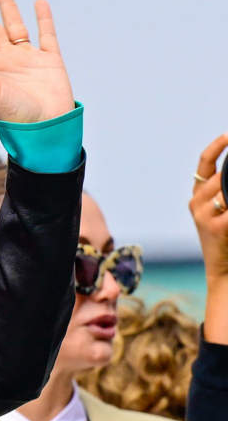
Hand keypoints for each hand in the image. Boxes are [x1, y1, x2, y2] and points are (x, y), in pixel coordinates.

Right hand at [191, 134, 227, 285]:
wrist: (225, 272)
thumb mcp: (226, 212)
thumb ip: (227, 192)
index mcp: (198, 195)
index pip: (204, 163)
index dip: (216, 147)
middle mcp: (196, 202)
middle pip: (217, 175)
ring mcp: (202, 214)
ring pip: (223, 189)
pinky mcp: (213, 227)